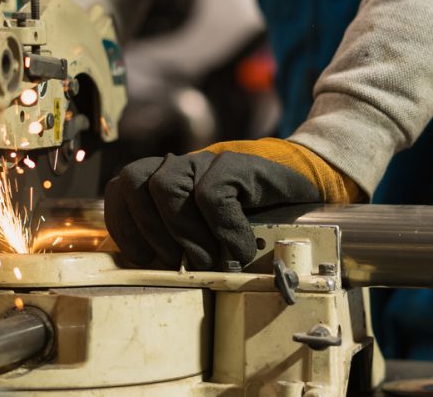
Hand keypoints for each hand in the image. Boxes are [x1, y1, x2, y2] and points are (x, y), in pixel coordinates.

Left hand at [104, 138, 358, 269]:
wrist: (310, 184)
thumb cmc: (258, 218)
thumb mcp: (211, 233)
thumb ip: (180, 240)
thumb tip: (154, 272)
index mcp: (168, 179)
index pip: (121, 189)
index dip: (125, 225)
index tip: (146, 260)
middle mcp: (184, 165)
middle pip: (135, 184)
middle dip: (151, 232)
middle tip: (182, 263)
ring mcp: (209, 161)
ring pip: (165, 186)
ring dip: (184, 233)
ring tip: (211, 258)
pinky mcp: (238, 163)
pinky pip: (212, 196)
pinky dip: (223, 230)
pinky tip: (241, 247)